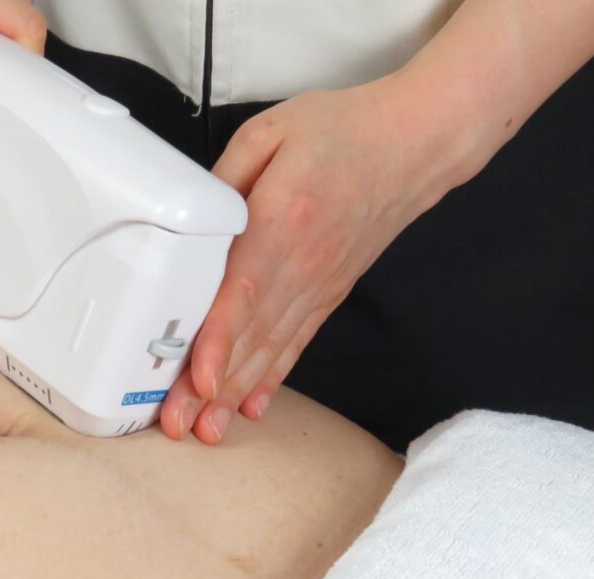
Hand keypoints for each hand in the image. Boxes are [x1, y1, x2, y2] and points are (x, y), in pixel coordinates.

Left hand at [160, 76, 474, 443]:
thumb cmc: (345, 132)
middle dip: (210, 387)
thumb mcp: (270, 133)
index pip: (244, 292)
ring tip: (206, 430)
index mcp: (284, 220)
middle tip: (177, 424)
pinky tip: (251, 406)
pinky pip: (296, 343)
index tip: (199, 379)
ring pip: (271, 350)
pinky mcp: (328, 294)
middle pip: (250, 335)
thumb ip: (224, 180)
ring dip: (236, 394)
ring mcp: (318, 285)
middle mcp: (303, 265)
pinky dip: (273, 378)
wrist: (416, 144)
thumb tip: (189, 223)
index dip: (218, 339)